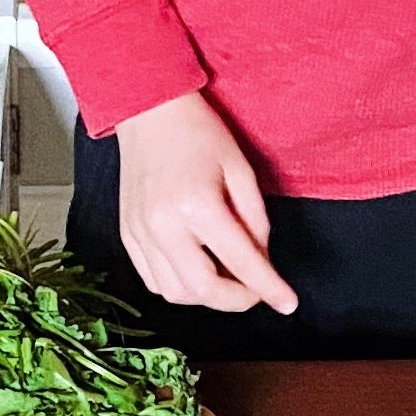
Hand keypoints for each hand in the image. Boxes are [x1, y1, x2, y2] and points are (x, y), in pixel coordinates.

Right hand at [115, 92, 298, 316]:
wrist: (148, 112)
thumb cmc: (199, 133)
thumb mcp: (241, 170)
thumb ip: (255, 221)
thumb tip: (262, 263)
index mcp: (198, 205)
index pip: (241, 262)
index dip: (269, 288)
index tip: (288, 303)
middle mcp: (164, 225)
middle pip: (203, 289)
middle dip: (236, 299)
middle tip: (256, 290)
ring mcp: (139, 233)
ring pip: (175, 293)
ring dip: (206, 296)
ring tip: (225, 276)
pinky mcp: (127, 235)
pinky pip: (153, 281)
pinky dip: (178, 287)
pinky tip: (196, 268)